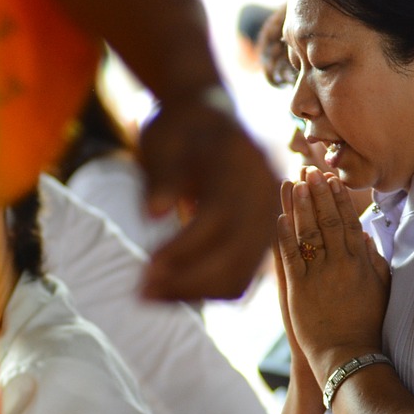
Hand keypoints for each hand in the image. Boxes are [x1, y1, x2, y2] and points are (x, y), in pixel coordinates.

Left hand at [136, 93, 277, 301]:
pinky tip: (173, 289)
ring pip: (240, 275)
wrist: (209, 120)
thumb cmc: (179, 130)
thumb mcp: (163, 140)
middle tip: (142, 292)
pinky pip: (240, 278)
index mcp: (242, 161)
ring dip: (195, 293)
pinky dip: (207, 290)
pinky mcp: (263, 238)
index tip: (148, 267)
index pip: (218, 216)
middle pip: (236, 255)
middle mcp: (267, 191)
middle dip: (187, 281)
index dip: (184, 247)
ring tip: (152, 294)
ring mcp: (270, 217)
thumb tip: (154, 213)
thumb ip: (162, 175)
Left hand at [276, 166, 390, 390]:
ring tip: (293, 183)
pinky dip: (285, 236)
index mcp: (361, 263)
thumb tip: (367, 236)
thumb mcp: (381, 290)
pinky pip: (291, 257)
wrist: (349, 357)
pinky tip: (279, 218)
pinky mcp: (300, 290)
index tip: (333, 180)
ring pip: (310, 233)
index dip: (341, 199)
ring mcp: (320, 276)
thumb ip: (375, 261)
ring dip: (301, 207)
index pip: (350, 222)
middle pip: (329, 220)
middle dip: (319, 194)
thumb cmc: (367, 326)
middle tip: (310, 171)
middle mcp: (342, 265)